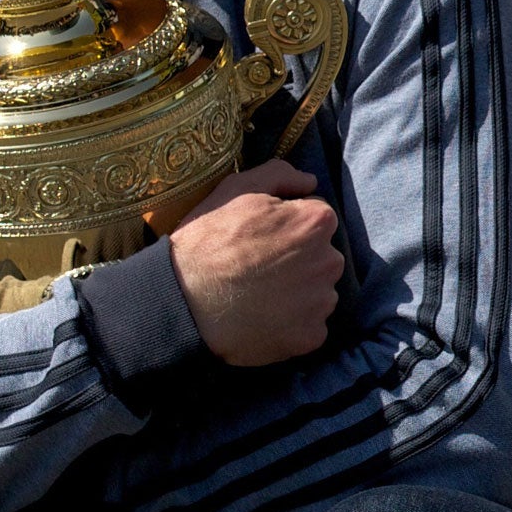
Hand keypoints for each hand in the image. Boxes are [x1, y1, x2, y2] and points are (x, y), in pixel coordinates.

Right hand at [168, 160, 343, 366]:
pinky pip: (310, 325)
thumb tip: (310, 181)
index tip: (263, 237)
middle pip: (321, 256)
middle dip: (298, 258)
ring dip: (298, 291)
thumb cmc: (207, 241)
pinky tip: (263, 317)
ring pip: (318, 291)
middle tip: (259, 267)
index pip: (317, 218)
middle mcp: (329, 262)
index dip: (288, 225)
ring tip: (259, 293)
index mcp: (316, 223)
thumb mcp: (236, 190)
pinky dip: (292, 324)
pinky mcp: (310, 336)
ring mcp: (321, 302)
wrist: (182, 301)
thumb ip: (280, 175)